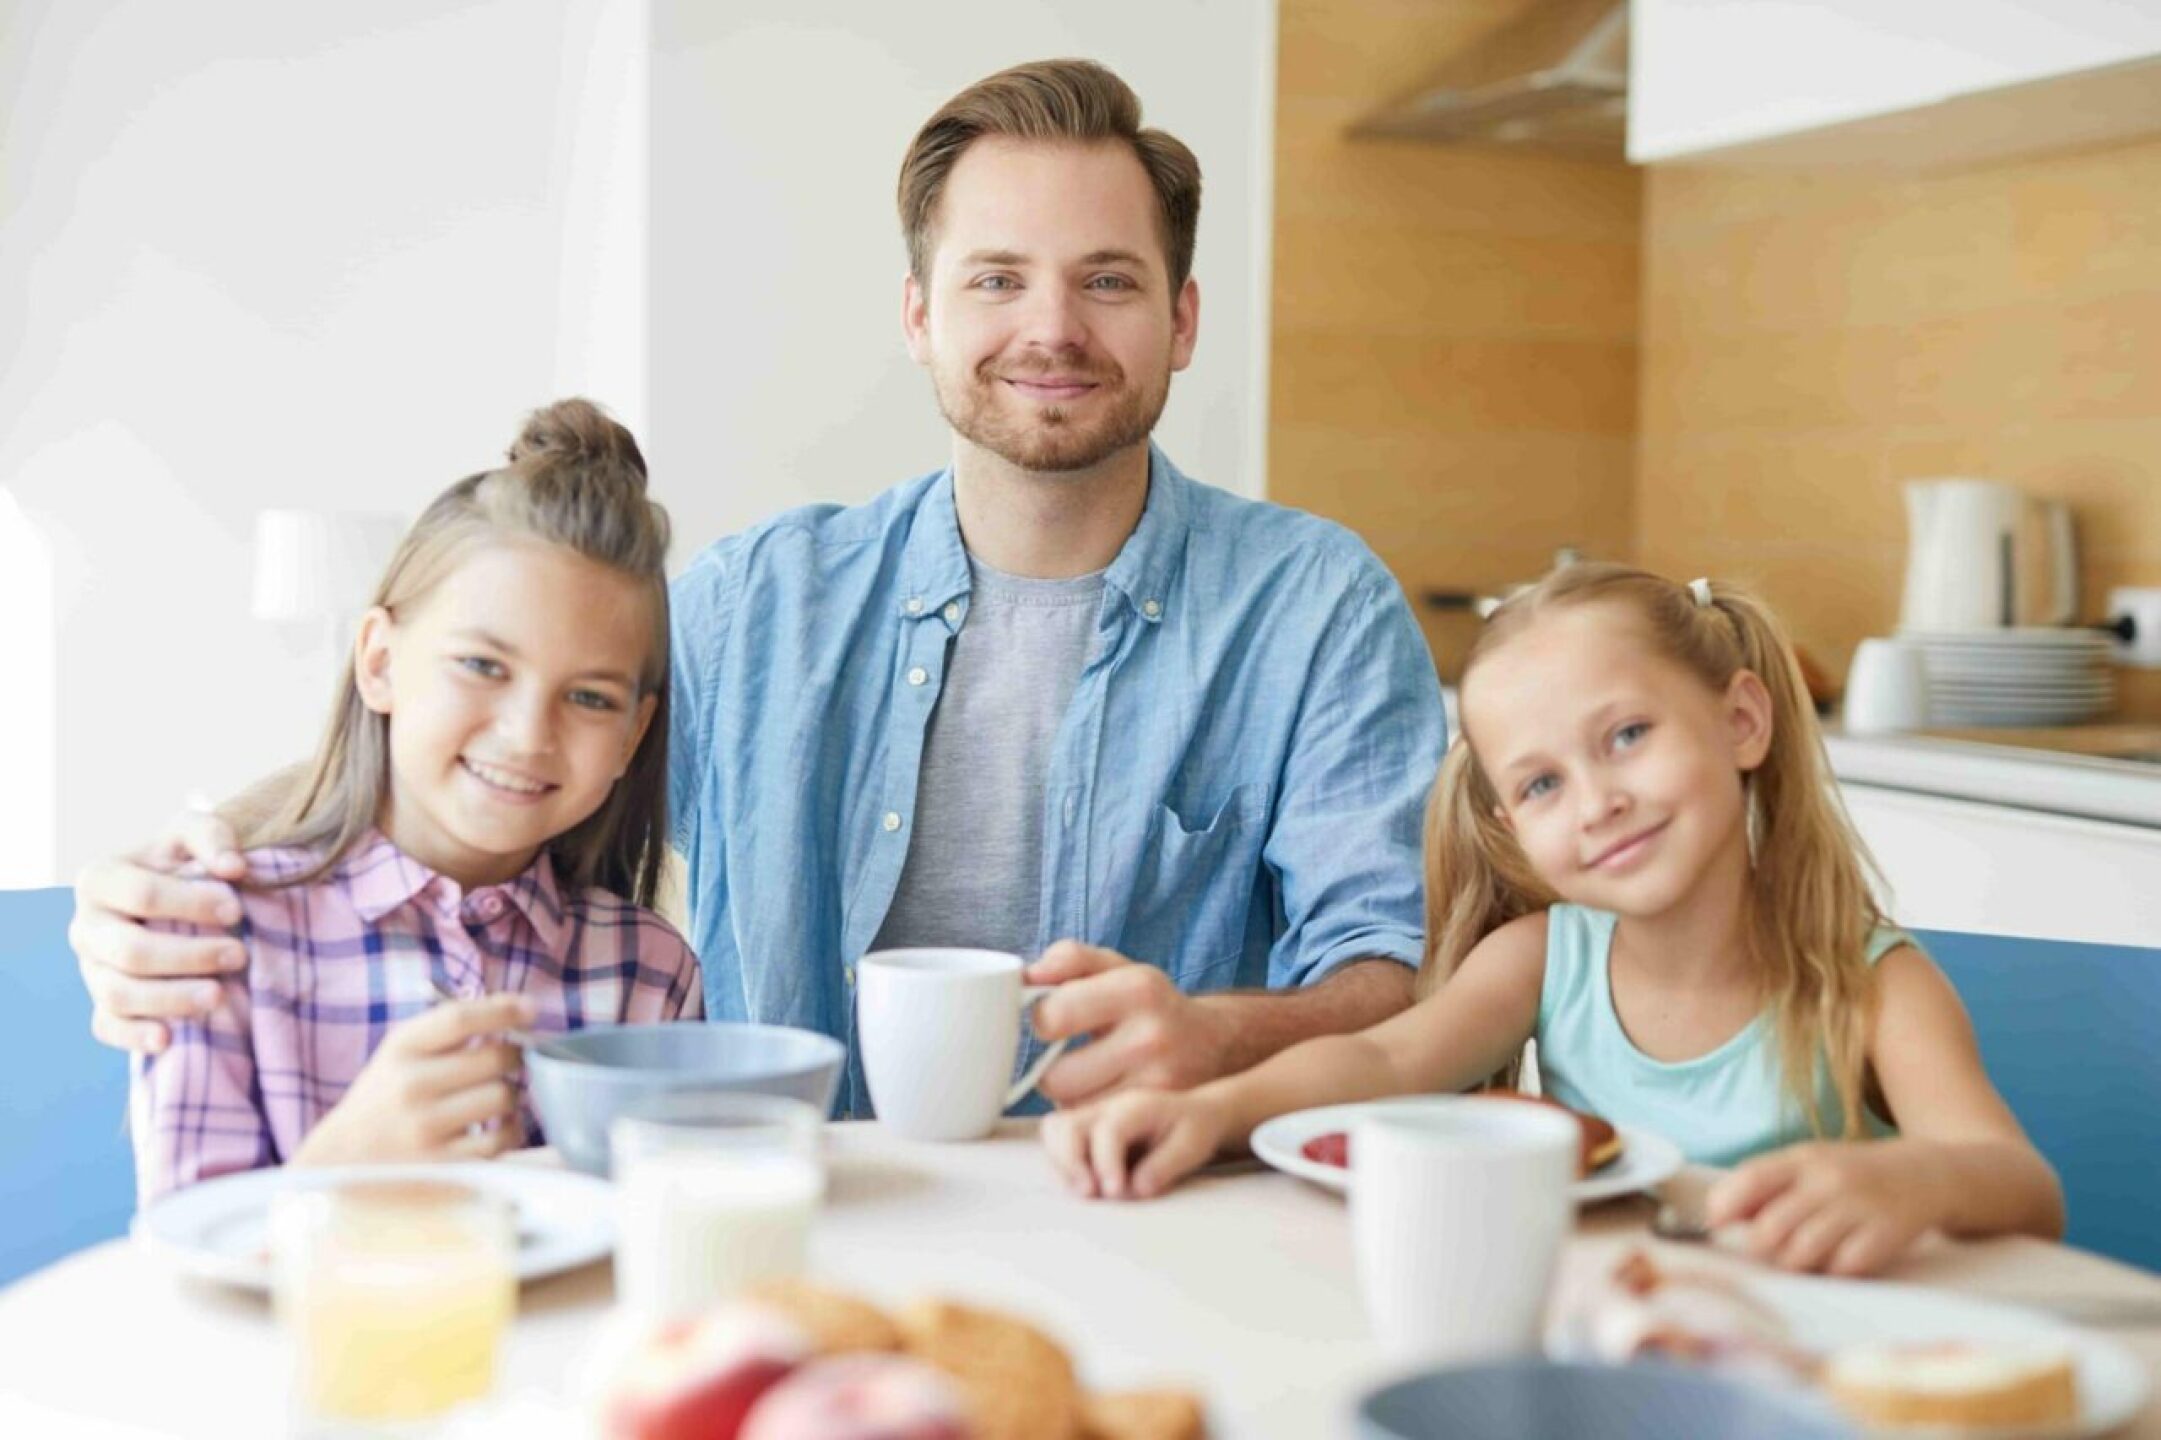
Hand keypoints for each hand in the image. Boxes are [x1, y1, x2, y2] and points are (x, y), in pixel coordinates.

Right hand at [71, 807, 251, 1053]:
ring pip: (117, 994)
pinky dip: (134, 1037)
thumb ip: (212, 836)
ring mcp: (90, 969)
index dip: (190, 903)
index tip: (237, 909)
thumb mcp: (193, 834)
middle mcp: (86, 927)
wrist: (173, 899)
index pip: (141, 894)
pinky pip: (107, 1026)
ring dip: (169, 999)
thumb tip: (233, 868)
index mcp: (100, 879)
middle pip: (130, 950)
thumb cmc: (183, 863)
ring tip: (218, 996)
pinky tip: (167, 1040)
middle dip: (188, 956)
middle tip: (239, 955)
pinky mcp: (102, 1004)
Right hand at [292, 995, 534, 1165]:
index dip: (503, 1009)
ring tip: (496, 1096)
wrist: (345, 1159)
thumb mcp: (403, 1052)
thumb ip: (452, 1028)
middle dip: (513, 1056)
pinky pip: (502, 1138)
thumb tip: (522, 1009)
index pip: (459, 1018)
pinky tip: (498, 1126)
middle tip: (509, 1062)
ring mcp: (425, 1128)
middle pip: (494, 1057)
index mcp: (401, 1048)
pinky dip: (510, 1129)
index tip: (529, 1010)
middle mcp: (410, 1086)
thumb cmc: (388, 1095)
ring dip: (511, 1094)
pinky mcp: (443, 1165)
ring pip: (504, 1096)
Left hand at [1025, 941, 1233, 1107]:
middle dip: (1051, 1070)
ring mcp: (1159, 1083)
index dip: (1043, 1020)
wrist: (1216, 1045)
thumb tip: (1028, 976)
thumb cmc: (1151, 1005)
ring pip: (1073, 1109)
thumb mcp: (1118, 969)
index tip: (1055, 1020)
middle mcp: (1152, 1036)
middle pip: (1055, 1077)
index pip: (1053, 1016)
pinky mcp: (1159, 1117)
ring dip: (1071, 1097)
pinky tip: (1107, 1096)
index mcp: (1138, 988)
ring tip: (1090, 1078)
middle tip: (1069, 1058)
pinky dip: (1092, 1117)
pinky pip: (1096, 1127)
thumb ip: (1070, 959)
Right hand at [1040, 1086, 1232, 1199]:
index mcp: (1136, 1106)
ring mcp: (1091, 1118)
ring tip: (1085, 1193)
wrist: (1192, 1117)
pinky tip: (1082, 1188)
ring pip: (1053, 1133)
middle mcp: (1106, 1108)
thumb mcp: (1193, 1147)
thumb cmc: (1193, 1130)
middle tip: (1091, 1194)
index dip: (1106, 1162)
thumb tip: (1136, 1188)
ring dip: (1061, 1166)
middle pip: (1065, 1125)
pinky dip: (1061, 1169)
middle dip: (1070, 1163)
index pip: (1108, 1130)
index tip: (1114, 1192)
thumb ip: (1165, 1166)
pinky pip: (1055, 1147)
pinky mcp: (1083, 1134)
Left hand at [1706, 1141, 1941, 1275]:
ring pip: (1802, 1253)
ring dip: (1794, 1265)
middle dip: (1759, 1249)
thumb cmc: (1851, 1176)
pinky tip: (1837, 1262)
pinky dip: (1833, 1271)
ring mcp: (1859, 1207)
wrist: (1926, 1173)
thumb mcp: (1808, 1165)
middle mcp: (1829, 1180)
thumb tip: (1716, 1215)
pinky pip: (1844, 1267)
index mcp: (1802, 1159)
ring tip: (1801, 1259)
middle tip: (1766, 1253)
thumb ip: (1766, 1185)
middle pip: (1771, 1228)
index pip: (1750, 1180)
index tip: (1716, 1225)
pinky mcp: (1887, 1233)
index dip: (1724, 1207)